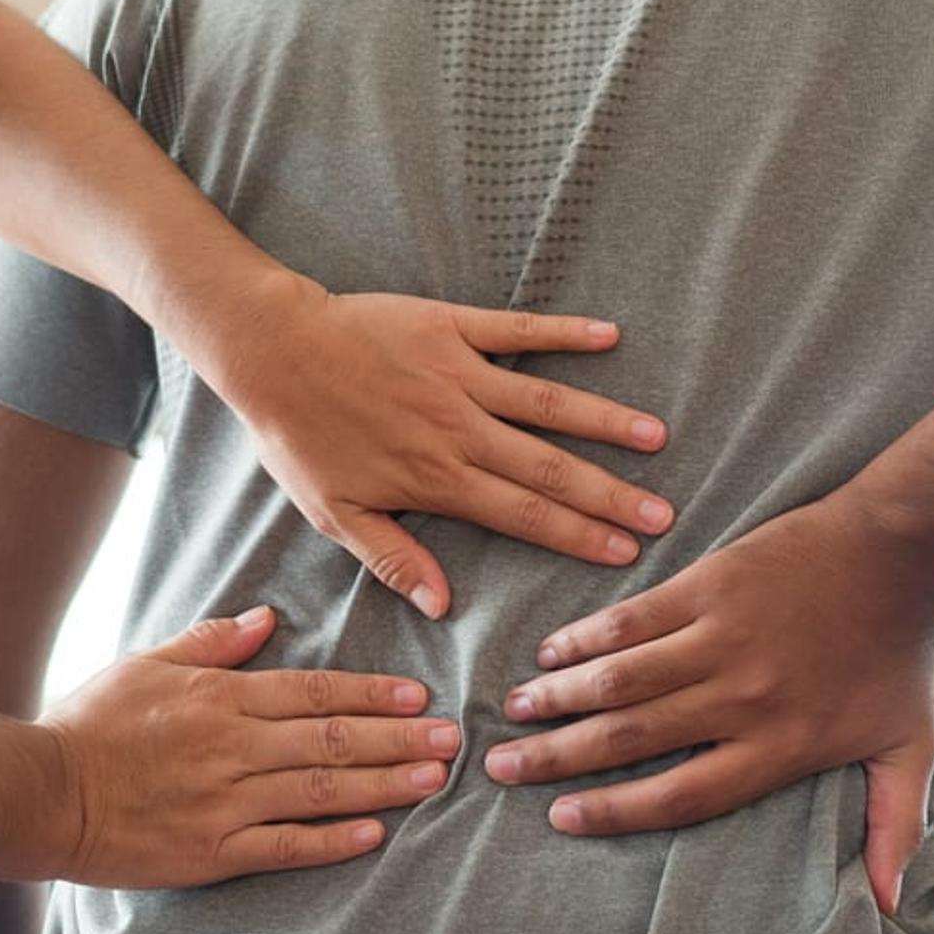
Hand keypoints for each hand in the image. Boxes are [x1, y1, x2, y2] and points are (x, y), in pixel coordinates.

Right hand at [44, 603, 462, 888]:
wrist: (41, 793)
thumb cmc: (91, 723)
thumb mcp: (147, 663)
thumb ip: (211, 642)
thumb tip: (267, 619)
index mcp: (220, 699)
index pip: (312, 692)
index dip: (370, 694)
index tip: (417, 696)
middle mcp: (231, 748)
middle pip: (331, 740)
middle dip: (398, 739)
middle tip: (451, 739)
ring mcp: (224, 804)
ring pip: (320, 792)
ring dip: (383, 785)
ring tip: (434, 781)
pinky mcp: (212, 853)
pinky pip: (284, 847)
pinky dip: (331, 842)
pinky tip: (375, 834)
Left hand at [201, 278, 674, 615]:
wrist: (270, 352)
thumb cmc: (298, 437)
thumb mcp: (333, 513)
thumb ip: (392, 558)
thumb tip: (443, 606)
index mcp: (437, 479)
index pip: (522, 516)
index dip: (578, 536)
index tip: (626, 553)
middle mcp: (460, 430)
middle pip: (550, 468)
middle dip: (610, 495)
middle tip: (663, 514)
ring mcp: (461, 375)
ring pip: (548, 404)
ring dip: (605, 421)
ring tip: (655, 438)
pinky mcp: (451, 327)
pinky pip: (518, 330)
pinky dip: (564, 332)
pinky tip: (609, 336)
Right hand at [482, 501, 933, 913]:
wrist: (901, 554)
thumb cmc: (901, 655)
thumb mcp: (908, 748)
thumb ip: (893, 825)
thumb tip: (890, 904)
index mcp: (779, 746)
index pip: (682, 794)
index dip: (616, 812)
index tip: (562, 819)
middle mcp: (741, 699)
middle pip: (632, 740)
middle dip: (559, 758)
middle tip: (503, 770)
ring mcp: (721, 638)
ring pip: (620, 679)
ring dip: (559, 698)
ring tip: (512, 714)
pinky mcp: (709, 586)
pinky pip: (633, 619)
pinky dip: (586, 637)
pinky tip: (550, 652)